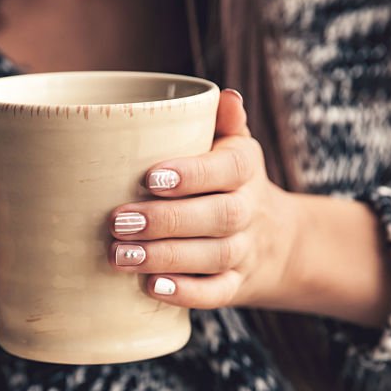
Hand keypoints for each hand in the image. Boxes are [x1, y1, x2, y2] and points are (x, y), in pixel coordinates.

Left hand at [108, 89, 390, 327]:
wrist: (273, 241)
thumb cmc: (228, 183)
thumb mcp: (233, 148)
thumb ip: (223, 124)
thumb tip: (224, 97)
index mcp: (246, 168)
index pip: (229, 169)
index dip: (192, 174)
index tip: (151, 177)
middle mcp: (249, 211)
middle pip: (218, 217)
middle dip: (166, 221)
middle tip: (117, 222)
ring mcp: (244, 252)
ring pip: (212, 257)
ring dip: (165, 257)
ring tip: (120, 256)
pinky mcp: (236, 286)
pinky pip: (217, 293)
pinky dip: (186, 293)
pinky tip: (151, 287)